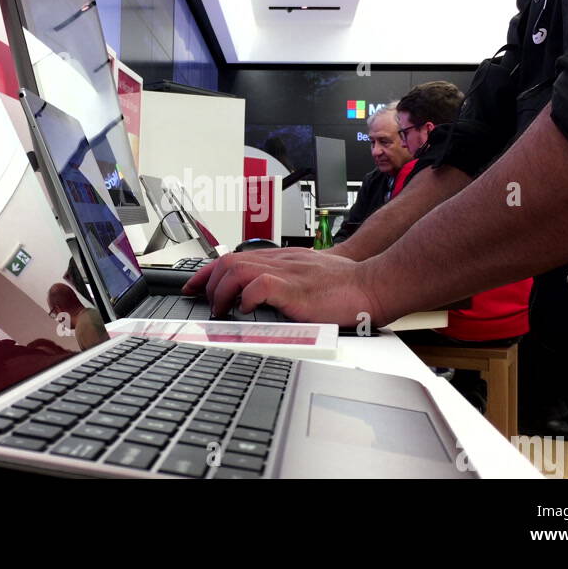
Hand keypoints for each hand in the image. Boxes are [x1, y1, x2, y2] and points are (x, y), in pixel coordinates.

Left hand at [182, 248, 382, 325]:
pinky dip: (246, 297)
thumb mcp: (309, 278)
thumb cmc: (348, 284)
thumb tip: (263, 299)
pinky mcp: (296, 289)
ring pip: (237, 269)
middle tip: (207, 305)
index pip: (234, 258)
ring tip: (222, 311)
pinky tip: (245, 310)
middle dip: (208, 283)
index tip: (193, 287)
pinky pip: (260, 285)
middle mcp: (280, 262)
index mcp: (282, 260)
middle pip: (228, 261)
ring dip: (222, 291)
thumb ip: (286, 284)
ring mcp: (287, 273)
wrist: (374, 283)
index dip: (208, 272)